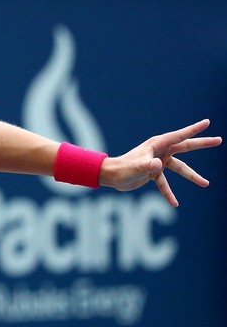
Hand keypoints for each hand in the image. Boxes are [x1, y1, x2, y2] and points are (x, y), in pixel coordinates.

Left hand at [99, 119, 221, 206]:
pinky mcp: (153, 173)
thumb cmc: (122, 168)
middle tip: (219, 140)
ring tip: (206, 184)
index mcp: (157, 144)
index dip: (194, 129)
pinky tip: (174, 203)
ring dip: (192, 176)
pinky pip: (165, 183)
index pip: (179, 135)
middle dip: (202, 144)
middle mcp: (160, 151)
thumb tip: (157, 165)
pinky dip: (169, 193)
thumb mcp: (136, 167)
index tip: (207, 122)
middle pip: (185, 147)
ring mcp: (158, 162)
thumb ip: (147, 165)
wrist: (110, 176)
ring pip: (180, 168)